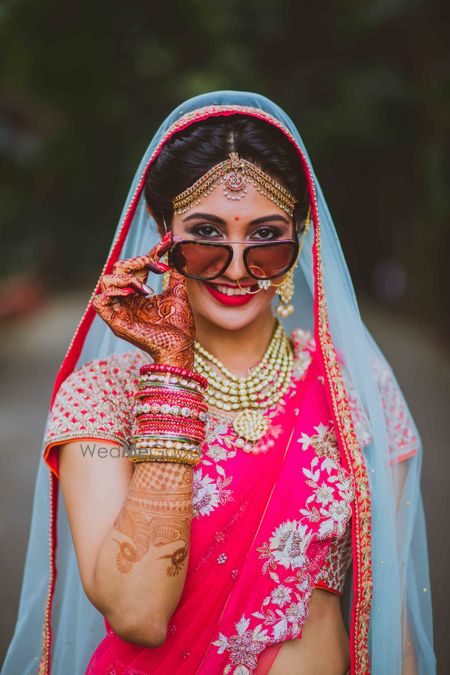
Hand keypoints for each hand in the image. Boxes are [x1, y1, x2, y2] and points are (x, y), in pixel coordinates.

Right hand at [92, 233, 194, 368]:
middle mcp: (126, 301)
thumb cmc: (179, 328)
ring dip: (127, 277)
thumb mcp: (178, 294)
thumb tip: (178, 253)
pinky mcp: (114, 322)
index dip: (151, 252)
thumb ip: (175, 274)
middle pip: (118, 269)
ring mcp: (119, 311)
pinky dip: (112, 293)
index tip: (168, 242)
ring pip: (106, 281)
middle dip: (138, 262)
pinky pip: (99, 302)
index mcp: (139, 294)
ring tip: (146, 287)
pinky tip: (131, 294)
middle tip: (158, 266)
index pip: (138, 266)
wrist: (180, 349)